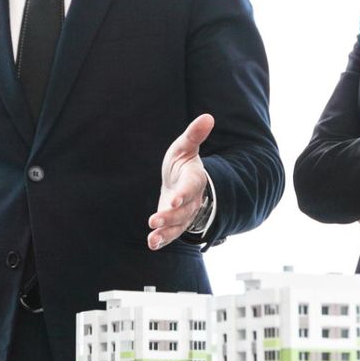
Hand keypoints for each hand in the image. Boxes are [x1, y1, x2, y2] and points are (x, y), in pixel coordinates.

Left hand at [148, 113, 213, 250]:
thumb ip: (194, 135)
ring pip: (178, 225)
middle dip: (170, 217)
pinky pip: (171, 234)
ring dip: (165, 232)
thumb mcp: (185, 147)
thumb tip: (207, 117)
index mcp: (194, 179)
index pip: (191, 187)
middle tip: (154, 220)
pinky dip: (162, 240)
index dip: (183, 194)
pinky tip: (152, 243)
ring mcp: (184, 213)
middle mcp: (192, 199)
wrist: (181, 182)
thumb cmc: (182, 163)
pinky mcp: (175, 223)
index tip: (173, 201)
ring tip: (152, 237)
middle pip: (184, 211)